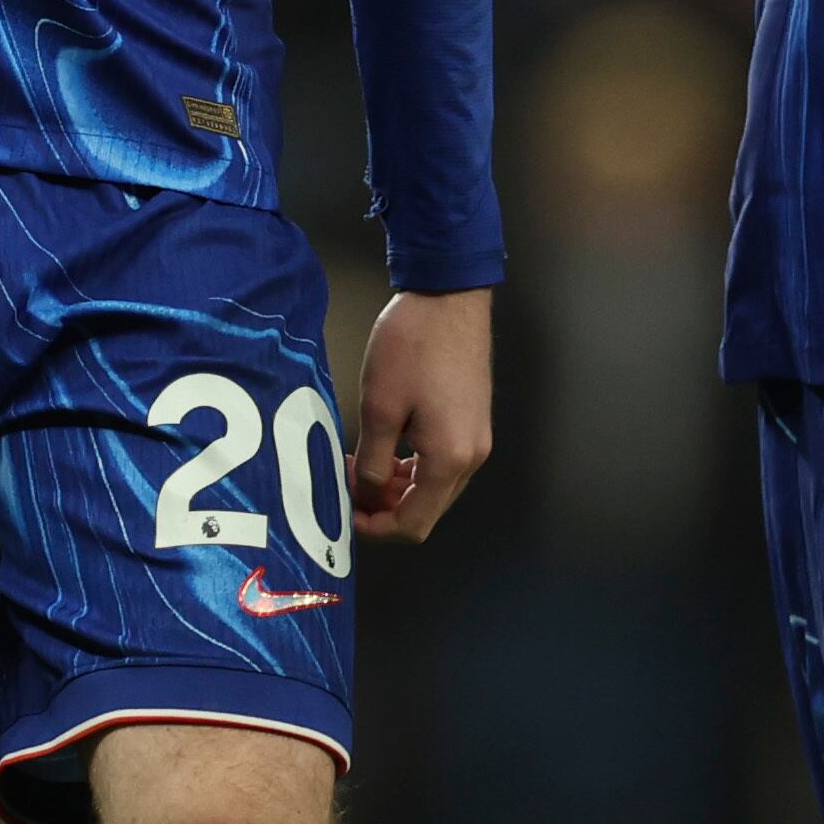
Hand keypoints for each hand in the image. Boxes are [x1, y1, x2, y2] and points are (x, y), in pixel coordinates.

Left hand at [349, 287, 492, 543]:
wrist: (449, 296)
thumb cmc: (412, 346)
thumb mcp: (380, 407)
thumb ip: (373, 464)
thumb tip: (367, 498)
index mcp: (451, 459)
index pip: (414, 524)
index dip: (376, 528)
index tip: (346, 513)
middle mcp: (473, 457)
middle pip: (427, 509)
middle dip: (385, 507)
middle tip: (349, 483)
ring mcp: (477, 439)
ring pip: (434, 487)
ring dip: (397, 486)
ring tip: (362, 464)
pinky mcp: (473, 421)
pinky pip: (442, 463)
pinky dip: (413, 467)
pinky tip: (387, 448)